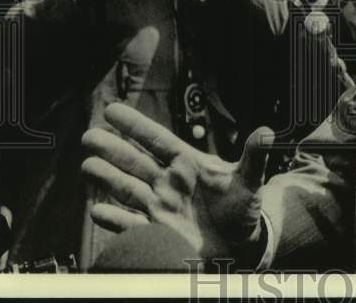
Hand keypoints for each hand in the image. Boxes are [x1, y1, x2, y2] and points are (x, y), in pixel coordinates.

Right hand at [81, 103, 273, 261]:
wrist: (239, 245)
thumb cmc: (242, 208)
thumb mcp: (249, 180)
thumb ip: (254, 156)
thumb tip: (268, 132)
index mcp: (187, 163)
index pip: (157, 139)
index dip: (135, 125)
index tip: (113, 110)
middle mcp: (168, 183)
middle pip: (135, 162)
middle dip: (112, 149)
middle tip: (89, 136)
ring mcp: (160, 207)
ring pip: (127, 190)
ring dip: (107, 178)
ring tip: (86, 166)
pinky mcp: (157, 233)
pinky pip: (131, 225)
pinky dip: (114, 220)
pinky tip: (96, 213)